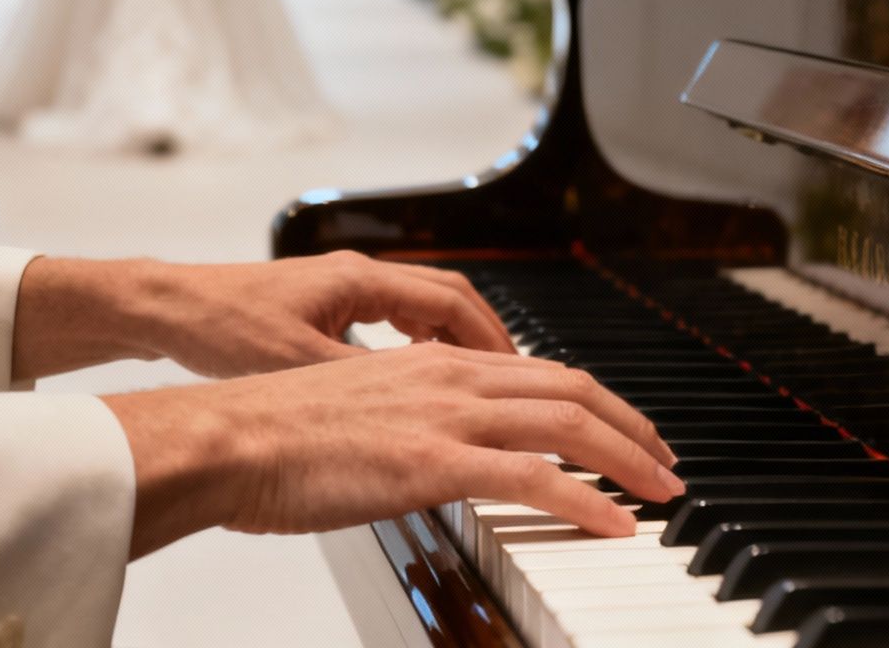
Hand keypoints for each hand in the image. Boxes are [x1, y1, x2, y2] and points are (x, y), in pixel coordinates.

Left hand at [13, 252, 515, 381]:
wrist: (162, 309)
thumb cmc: (219, 328)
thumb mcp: (301, 365)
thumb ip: (366, 380)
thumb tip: (421, 407)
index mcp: (361, 280)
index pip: (454, 302)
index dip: (493, 338)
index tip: (522, 373)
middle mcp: (356, 276)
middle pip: (449, 298)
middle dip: (488, 337)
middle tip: (517, 380)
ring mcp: (337, 289)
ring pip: (420, 306)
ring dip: (454, 340)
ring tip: (478, 381)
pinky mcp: (318, 308)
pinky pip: (391, 317)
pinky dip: (417, 343)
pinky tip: (414, 377)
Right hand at [106, 343, 683, 556]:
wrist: (223, 436)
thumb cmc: (270, 433)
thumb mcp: (355, 411)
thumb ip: (406, 423)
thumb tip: (431, 454)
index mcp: (432, 366)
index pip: (538, 373)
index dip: (594, 401)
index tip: (623, 430)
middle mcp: (449, 378)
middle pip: (571, 389)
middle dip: (630, 426)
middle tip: (664, 461)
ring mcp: (446, 416)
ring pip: (567, 424)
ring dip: (628, 459)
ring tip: (662, 492)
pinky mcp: (434, 460)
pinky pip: (534, 477)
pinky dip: (587, 500)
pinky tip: (616, 523)